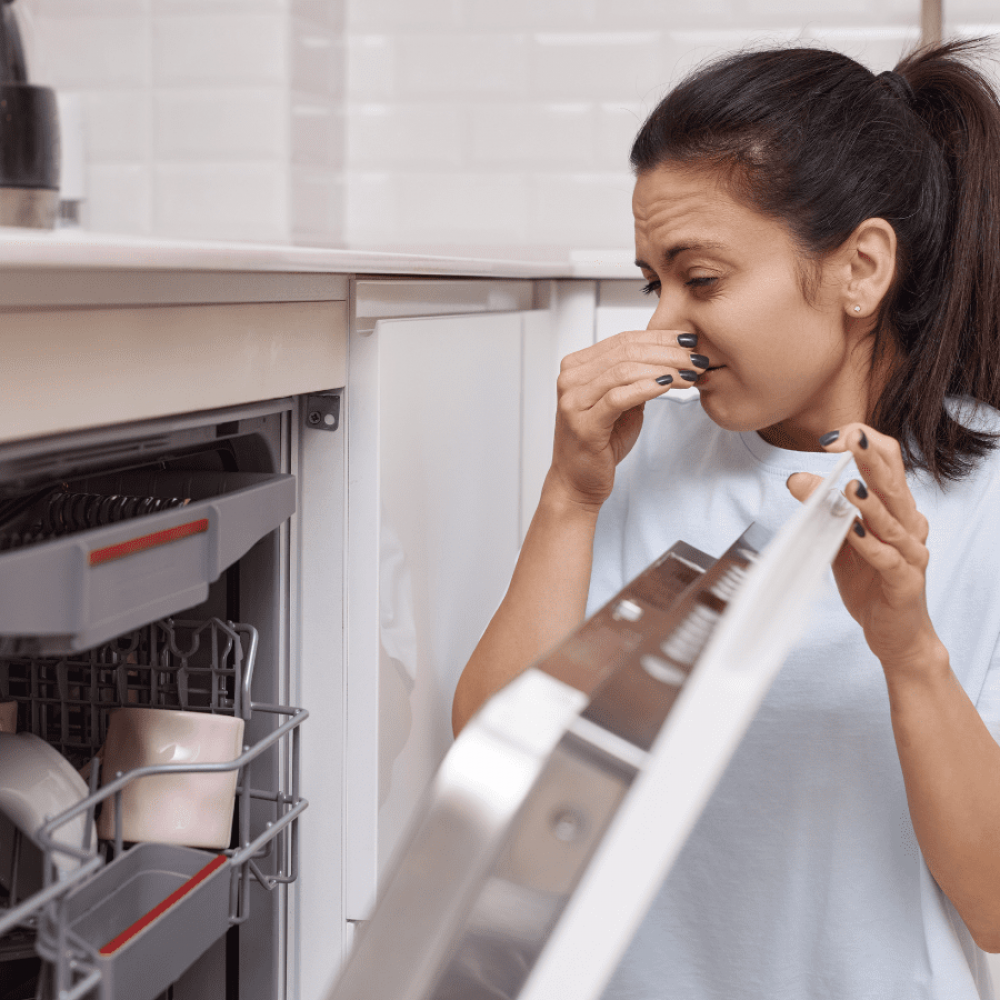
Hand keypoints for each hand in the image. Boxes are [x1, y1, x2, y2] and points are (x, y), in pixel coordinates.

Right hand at [549, 329, 706, 509]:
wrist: (577, 482)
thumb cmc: (600, 444)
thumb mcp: (622, 403)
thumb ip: (636, 378)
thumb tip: (673, 354)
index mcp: (576, 367)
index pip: (623, 340)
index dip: (660, 337)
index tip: (689, 341)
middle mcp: (570, 379)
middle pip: (626, 352)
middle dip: (668, 353)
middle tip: (697, 359)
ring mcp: (573, 401)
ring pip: (625, 371)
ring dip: (664, 370)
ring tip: (690, 375)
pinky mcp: (583, 424)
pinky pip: (619, 398)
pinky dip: (647, 388)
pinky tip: (669, 386)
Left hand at [786, 423, 943, 674]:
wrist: (897, 634)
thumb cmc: (871, 582)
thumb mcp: (839, 540)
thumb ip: (822, 510)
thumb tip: (795, 478)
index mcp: (897, 510)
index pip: (889, 465)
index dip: (866, 445)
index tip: (833, 437)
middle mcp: (909, 526)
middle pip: (894, 484)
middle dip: (871, 459)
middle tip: (851, 438)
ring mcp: (911, 553)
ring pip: (892, 520)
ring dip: (870, 501)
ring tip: (849, 484)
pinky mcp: (904, 581)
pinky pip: (887, 559)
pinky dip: (869, 544)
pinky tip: (852, 531)